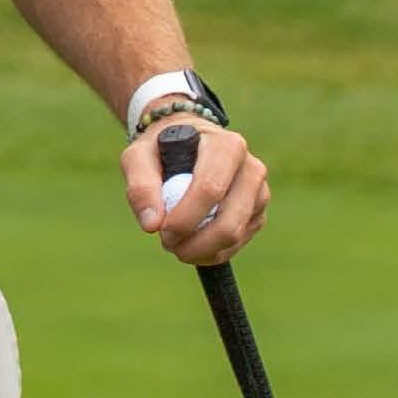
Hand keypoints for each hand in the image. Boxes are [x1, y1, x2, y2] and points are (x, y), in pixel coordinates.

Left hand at [122, 120, 269, 264]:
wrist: (188, 144)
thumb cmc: (161, 150)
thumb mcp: (139, 156)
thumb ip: (140, 187)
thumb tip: (152, 225)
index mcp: (226, 147)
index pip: (210, 189)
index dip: (185, 218)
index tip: (161, 231)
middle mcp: (251, 169)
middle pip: (229, 222)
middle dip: (194, 243)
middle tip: (167, 243)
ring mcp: (259, 193)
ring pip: (235, 237)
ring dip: (201, 250)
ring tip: (175, 243)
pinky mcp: (258, 214)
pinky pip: (237, 244)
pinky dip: (211, 252)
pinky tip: (191, 244)